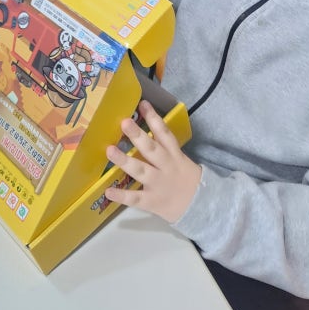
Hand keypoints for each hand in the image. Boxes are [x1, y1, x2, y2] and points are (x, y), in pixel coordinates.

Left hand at [105, 100, 200, 222]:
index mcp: (174, 155)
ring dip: (125, 160)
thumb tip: (145, 129)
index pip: (164, 134)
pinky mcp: (152, 201)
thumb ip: (164, 148)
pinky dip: (122, 196)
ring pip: (140, 171)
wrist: (200, 206)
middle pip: (151, 149)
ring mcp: (158, 184)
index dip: (154, 118)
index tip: (142, 104)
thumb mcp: (181, 160)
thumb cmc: (186, 180)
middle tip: (124, 122)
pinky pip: (136, 198)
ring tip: (110, 150)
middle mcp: (166, 167)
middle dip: (138, 136)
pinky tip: (108, 191)